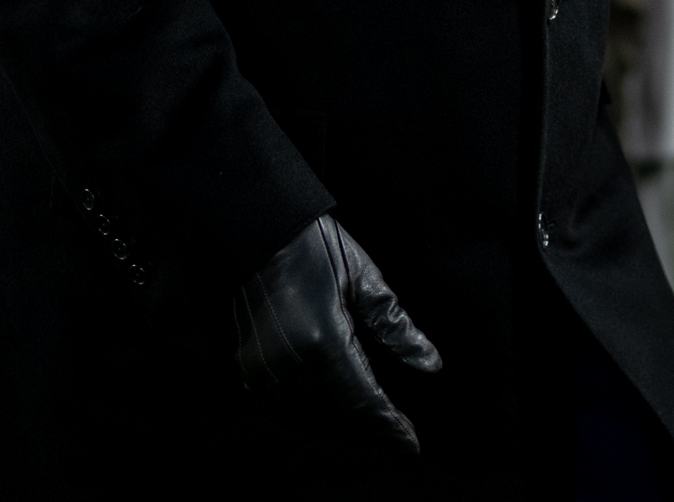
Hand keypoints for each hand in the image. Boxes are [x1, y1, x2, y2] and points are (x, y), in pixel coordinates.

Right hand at [233, 214, 441, 450]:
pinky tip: (331, 412)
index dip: (389, 427)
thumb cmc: (311, 244)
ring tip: (371, 426)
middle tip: (397, 436)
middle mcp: (288, 364)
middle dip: (370, 430)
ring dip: (342, 427)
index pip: (364, 401)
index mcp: (323, 339)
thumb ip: (395, 326)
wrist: (250, 229)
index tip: (411, 444)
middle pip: (338, 416)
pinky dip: (311, 416)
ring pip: (309, 418)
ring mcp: (260, 370)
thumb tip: (431, 365)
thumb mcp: (362, 276)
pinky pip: (281, 409)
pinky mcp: (243, 369)